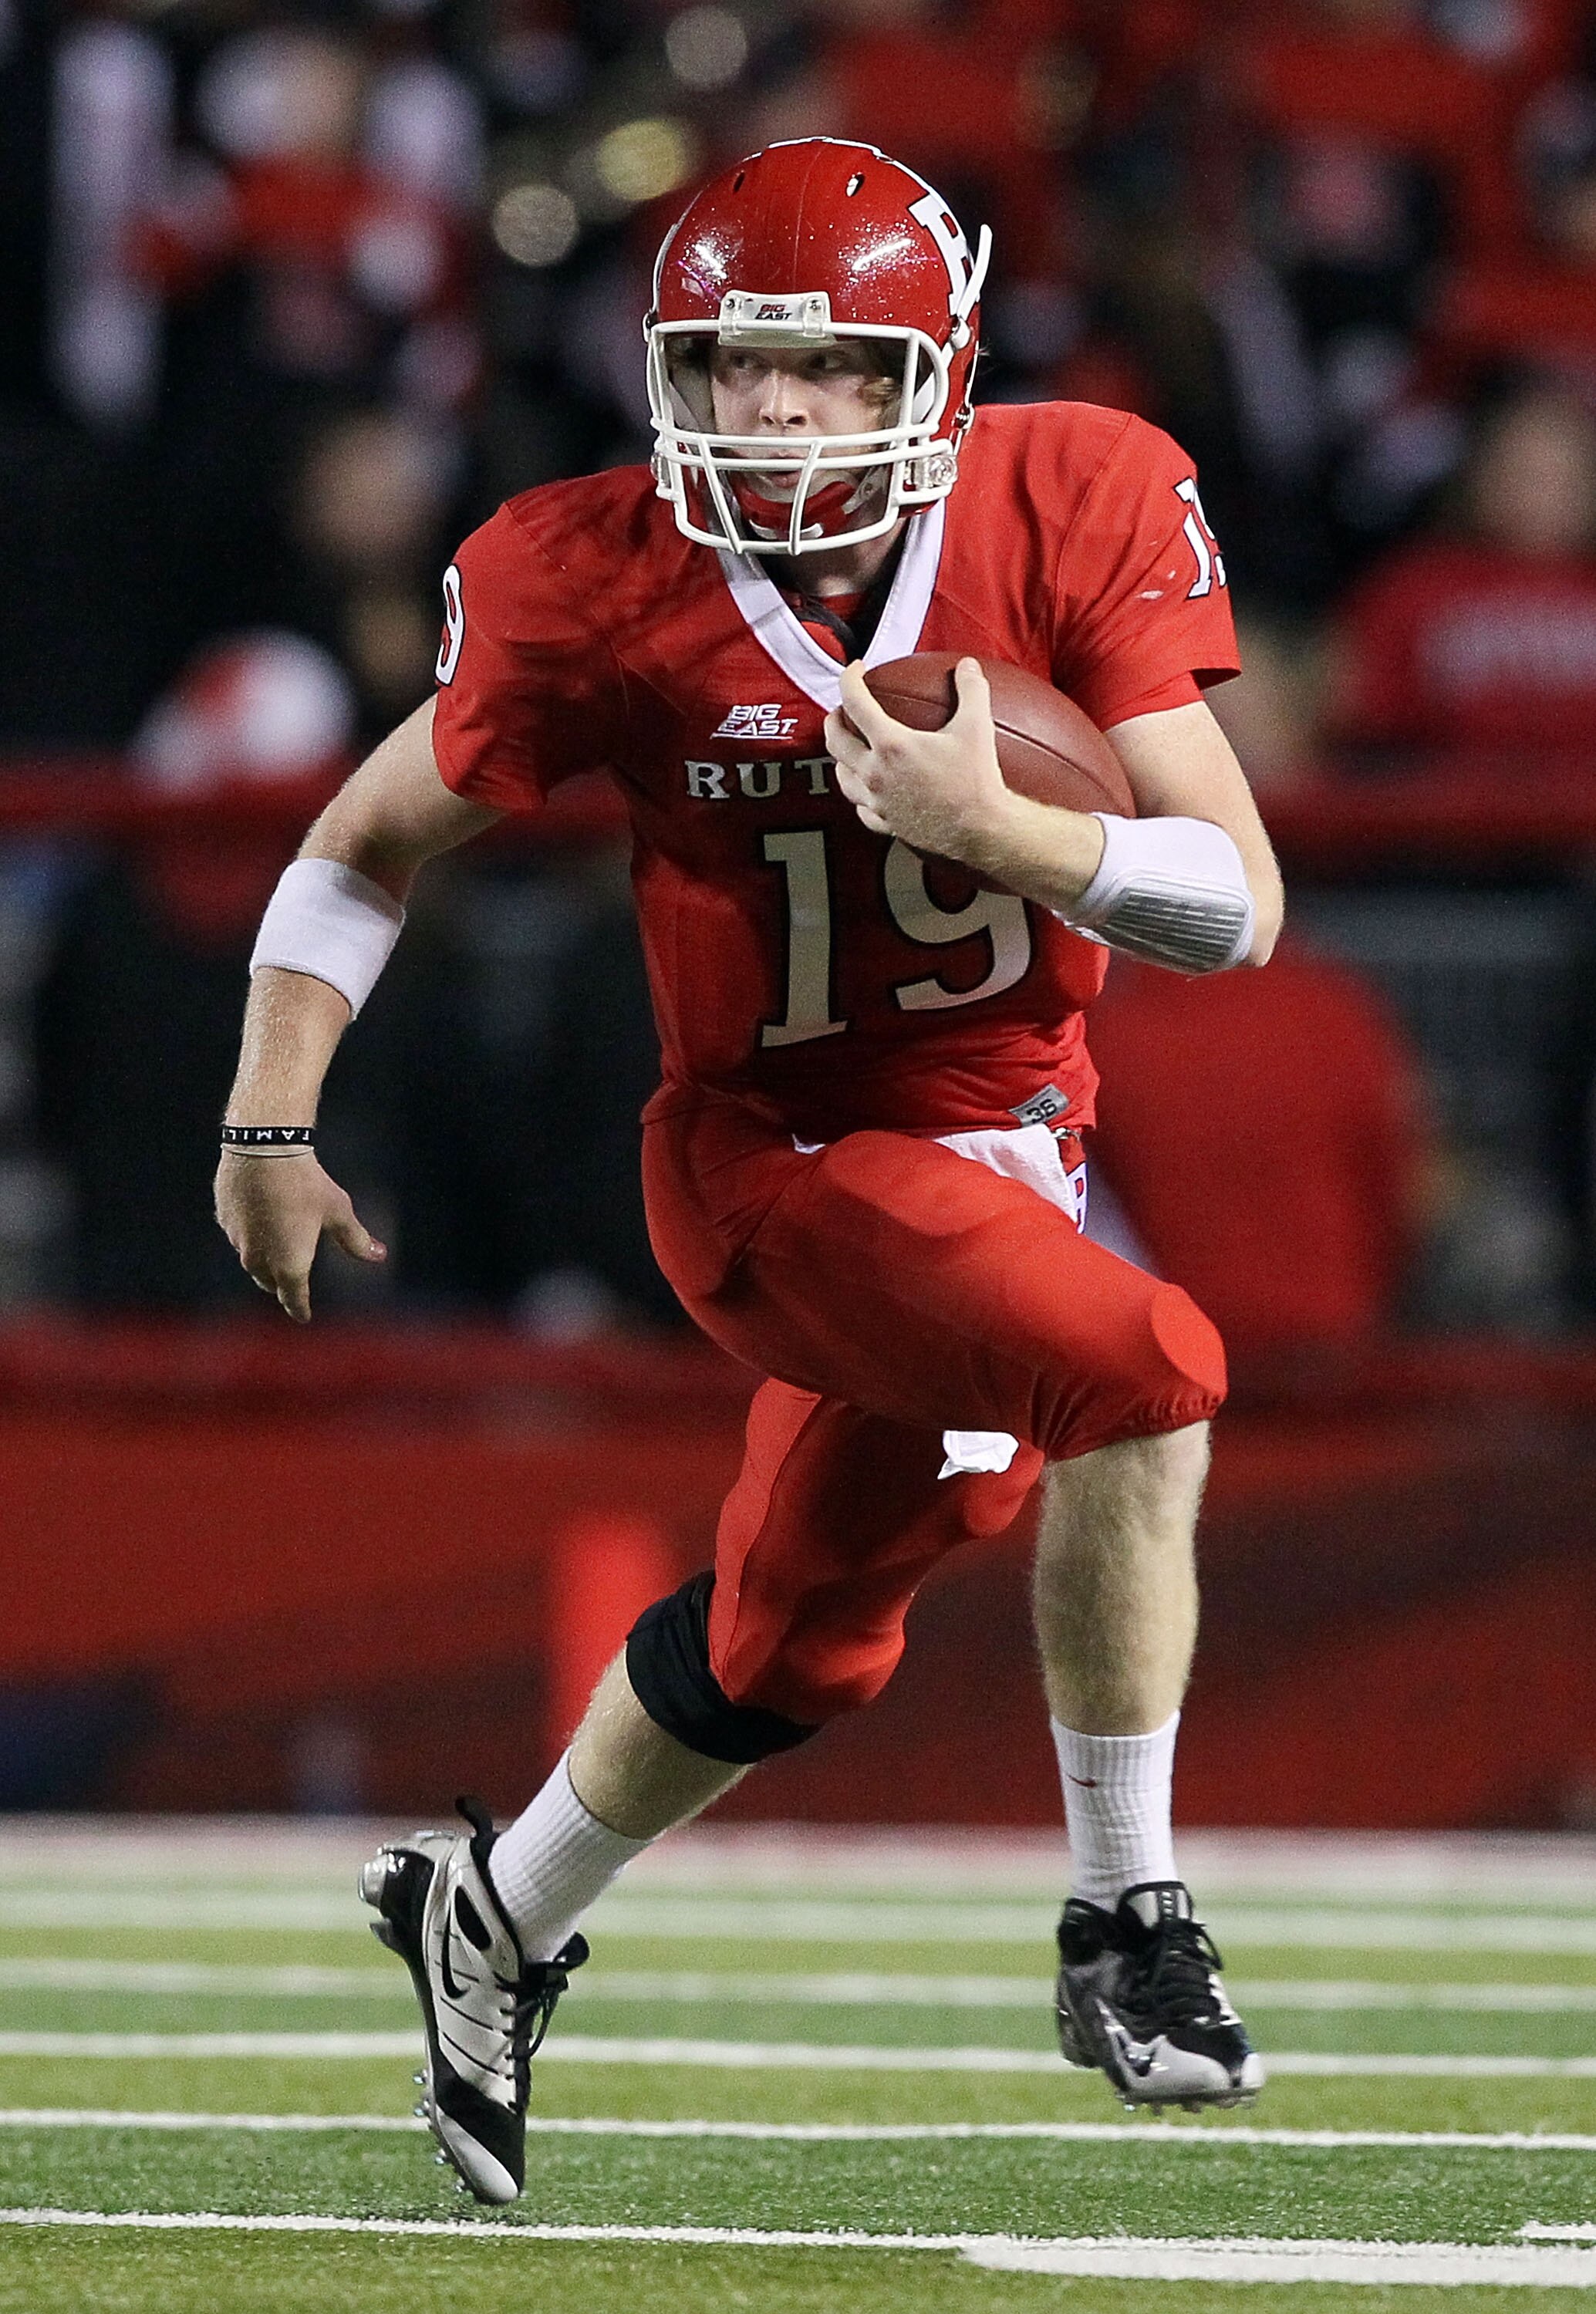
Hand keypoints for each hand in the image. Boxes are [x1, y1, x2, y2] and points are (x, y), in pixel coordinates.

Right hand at [214, 1152, 385, 1323]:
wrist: (263, 1149)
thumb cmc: (306, 1183)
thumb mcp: (338, 1212)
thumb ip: (356, 1239)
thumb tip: (379, 1256)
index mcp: (289, 1264)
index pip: (294, 1298)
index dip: (300, 1308)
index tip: (303, 1316)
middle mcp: (259, 1259)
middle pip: (269, 1281)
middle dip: (281, 1285)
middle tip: (290, 1286)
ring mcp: (238, 1240)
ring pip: (251, 1260)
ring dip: (263, 1260)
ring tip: (275, 1252)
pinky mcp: (224, 1219)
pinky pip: (238, 1236)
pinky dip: (249, 1234)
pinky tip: (258, 1220)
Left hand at [824, 656, 1013, 865]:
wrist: (981, 832)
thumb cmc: (977, 782)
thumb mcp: (977, 728)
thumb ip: (971, 690)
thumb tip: (967, 666)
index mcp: (891, 745)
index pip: (855, 702)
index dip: (849, 679)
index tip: (856, 670)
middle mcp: (876, 774)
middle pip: (835, 741)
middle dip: (834, 720)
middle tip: (841, 710)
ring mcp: (878, 802)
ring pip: (842, 778)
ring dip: (840, 758)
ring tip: (848, 749)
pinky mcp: (887, 824)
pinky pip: (862, 809)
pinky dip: (860, 795)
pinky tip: (868, 792)